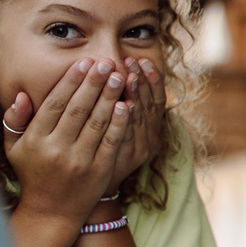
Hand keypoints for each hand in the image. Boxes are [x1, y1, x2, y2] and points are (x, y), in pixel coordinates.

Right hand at [3, 59, 132, 226]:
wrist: (51, 211)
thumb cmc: (33, 172)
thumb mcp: (14, 147)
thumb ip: (15, 121)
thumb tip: (21, 95)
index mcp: (36, 140)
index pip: (55, 104)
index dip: (70, 82)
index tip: (83, 62)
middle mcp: (57, 149)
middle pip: (78, 110)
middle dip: (93, 84)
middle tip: (106, 63)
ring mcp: (79, 161)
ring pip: (97, 123)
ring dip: (110, 97)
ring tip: (120, 77)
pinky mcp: (99, 171)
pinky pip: (111, 142)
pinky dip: (119, 123)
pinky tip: (127, 105)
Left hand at [110, 57, 164, 185]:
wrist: (90, 186)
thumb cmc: (98, 152)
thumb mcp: (117, 129)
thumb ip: (120, 105)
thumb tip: (119, 77)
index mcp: (150, 127)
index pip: (155, 98)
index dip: (151, 79)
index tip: (141, 60)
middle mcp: (150, 136)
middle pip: (150, 104)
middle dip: (142, 81)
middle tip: (134, 61)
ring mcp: (140, 148)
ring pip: (142, 117)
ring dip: (137, 94)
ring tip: (128, 74)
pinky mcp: (126, 159)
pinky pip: (128, 136)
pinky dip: (128, 120)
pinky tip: (125, 104)